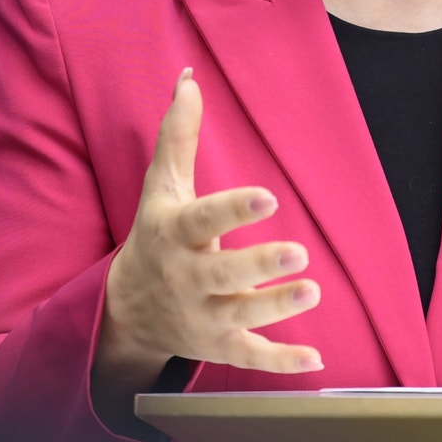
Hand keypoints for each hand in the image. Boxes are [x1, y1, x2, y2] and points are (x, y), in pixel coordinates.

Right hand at [95, 69, 321, 412]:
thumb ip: (177, 134)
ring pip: (240, 317)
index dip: (234, 210)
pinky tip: (315, 360)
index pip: (204, 220)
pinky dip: (282, 364)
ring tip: (312, 291)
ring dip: (277, 308)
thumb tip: (189, 77)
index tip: (269, 197)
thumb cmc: (155, 234)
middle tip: (300, 253)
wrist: (126, 310)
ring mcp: (202, 317)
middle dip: (259, 267)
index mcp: (175, 235)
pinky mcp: (218, 346)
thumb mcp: (161, 186)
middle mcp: (187, 279)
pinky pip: (250, 359)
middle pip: (223, 275)